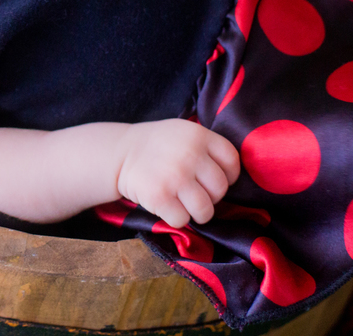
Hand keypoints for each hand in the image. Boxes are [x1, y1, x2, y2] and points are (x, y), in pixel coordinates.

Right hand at [116, 119, 240, 227]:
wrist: (119, 153)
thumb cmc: (158, 146)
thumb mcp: (184, 133)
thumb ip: (208, 148)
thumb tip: (233, 178)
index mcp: (199, 135)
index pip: (232, 161)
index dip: (228, 175)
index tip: (212, 179)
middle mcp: (190, 154)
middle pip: (220, 189)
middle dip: (211, 196)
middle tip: (194, 192)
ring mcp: (175, 176)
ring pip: (205, 210)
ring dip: (196, 212)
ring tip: (183, 203)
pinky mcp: (160, 196)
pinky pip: (183, 220)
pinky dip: (176, 218)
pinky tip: (167, 205)